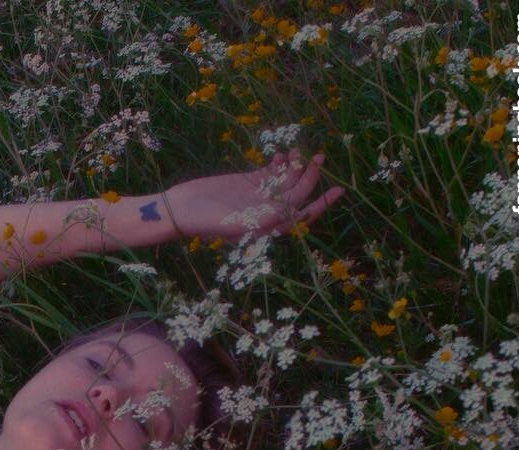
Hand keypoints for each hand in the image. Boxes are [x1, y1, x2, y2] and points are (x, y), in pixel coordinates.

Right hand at [163, 150, 345, 242]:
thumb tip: (290, 214)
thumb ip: (262, 219)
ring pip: (287, 182)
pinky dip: (281, 163)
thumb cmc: (204, 222)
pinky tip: (284, 153)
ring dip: (298, 167)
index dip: (320, 205)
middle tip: (320, 158)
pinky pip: (272, 172)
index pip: (300, 218)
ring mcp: (258, 197)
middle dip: (311, 178)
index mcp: (266, 229)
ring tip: (303, 152)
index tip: (337, 190)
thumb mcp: (235, 224)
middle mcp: (266, 214)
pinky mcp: (249, 182)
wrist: (181, 208)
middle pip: (297, 196)